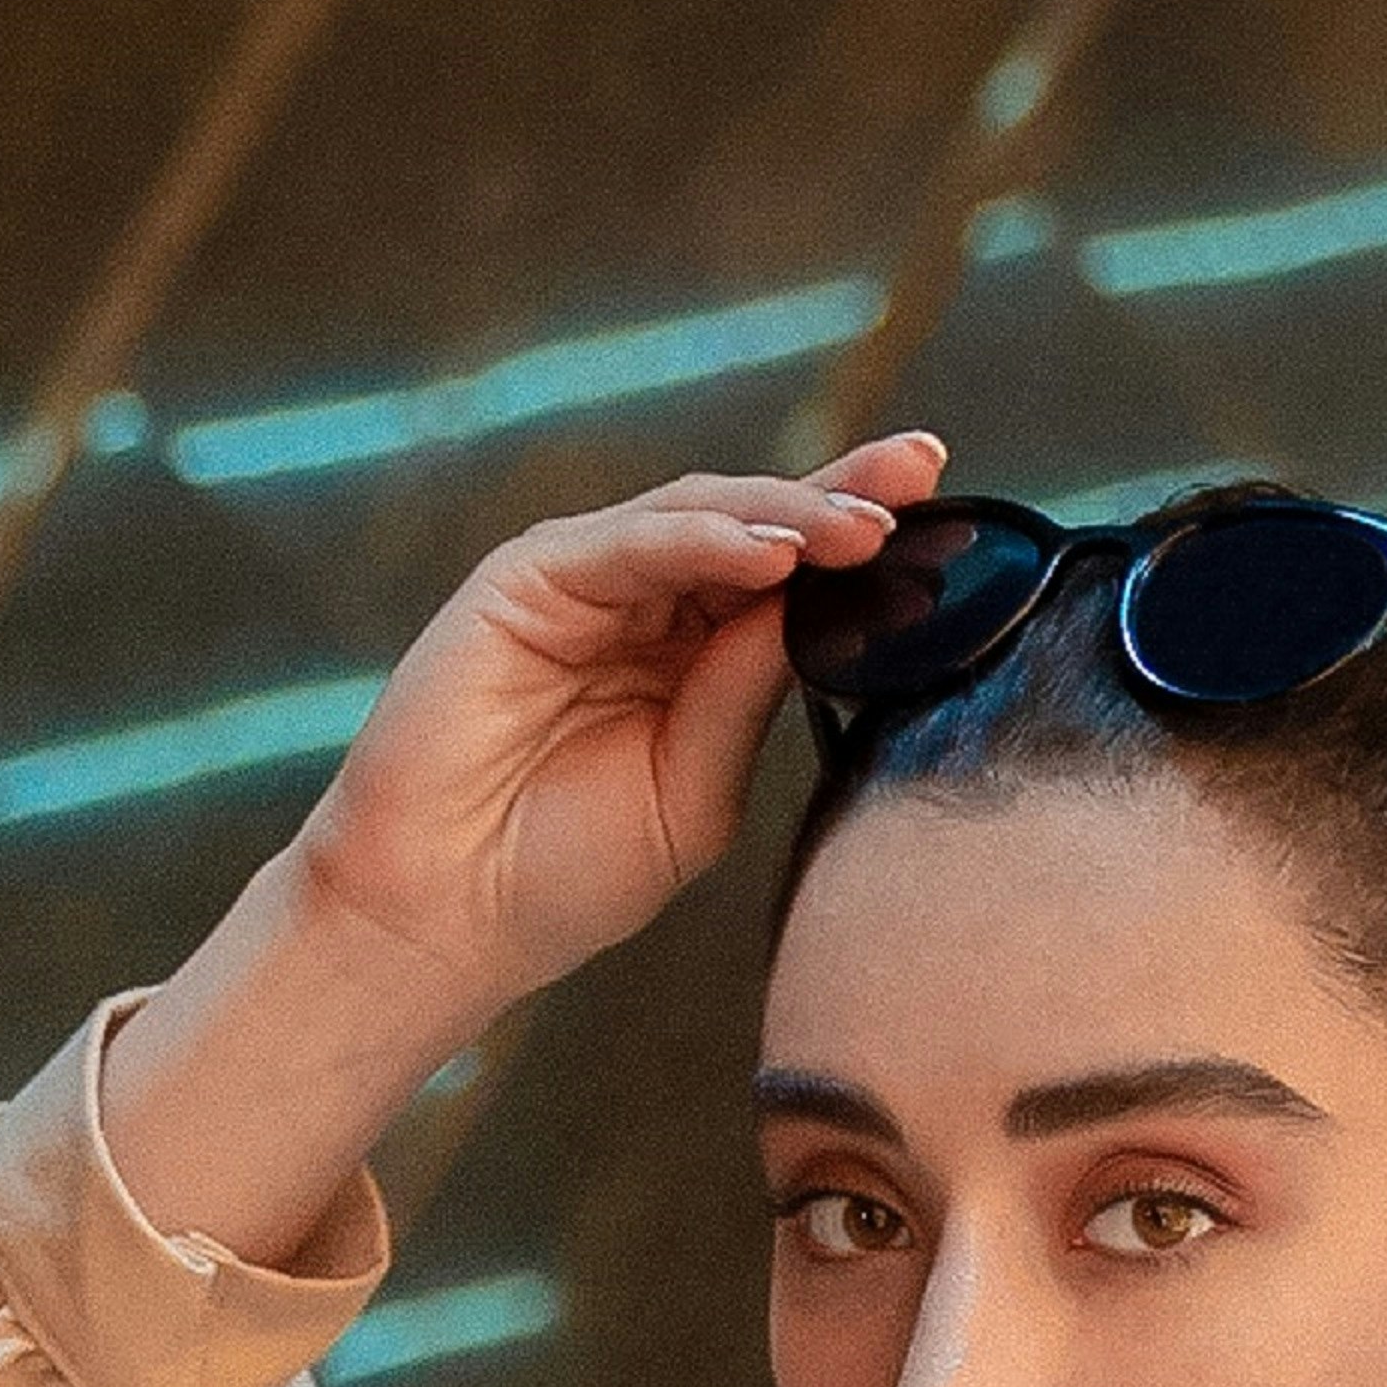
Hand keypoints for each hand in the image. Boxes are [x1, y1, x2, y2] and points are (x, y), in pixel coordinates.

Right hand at [98, 439, 938, 1268]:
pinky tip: (770, 554)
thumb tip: (814, 604)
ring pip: (700, 518)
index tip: (942, 512)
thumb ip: (745, 700)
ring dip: (785, 513)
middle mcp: (641, 607)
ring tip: (860, 527)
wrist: (444, 916)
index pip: (786, 581)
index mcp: (688, 661)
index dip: (857, 542)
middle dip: (840, 494)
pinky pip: (630, 543)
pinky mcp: (528, 578)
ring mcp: (584, 584)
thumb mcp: (690, 794)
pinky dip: (702, 541)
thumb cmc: (560, 877)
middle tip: (920, 471)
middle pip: (755, 523)